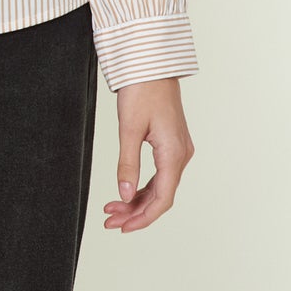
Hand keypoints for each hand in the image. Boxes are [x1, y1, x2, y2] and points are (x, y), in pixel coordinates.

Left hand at [101, 76, 193, 231]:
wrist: (151, 62)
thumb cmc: (142, 89)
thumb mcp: (129, 128)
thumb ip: (127, 163)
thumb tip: (124, 195)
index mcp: (174, 154)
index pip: (162, 199)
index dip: (142, 218)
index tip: (122, 227)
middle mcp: (181, 154)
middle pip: (161, 196)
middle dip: (135, 211)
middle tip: (110, 220)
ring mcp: (178, 149)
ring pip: (160, 186)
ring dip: (138, 199)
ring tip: (113, 209)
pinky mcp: (172, 142)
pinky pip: (161, 173)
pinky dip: (143, 185)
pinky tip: (127, 191)